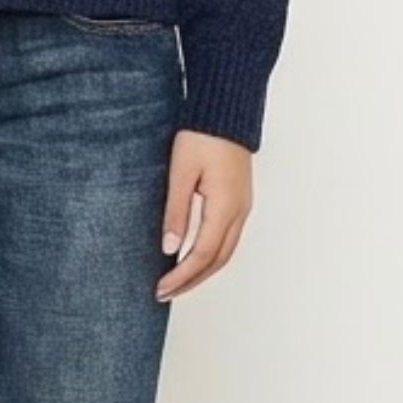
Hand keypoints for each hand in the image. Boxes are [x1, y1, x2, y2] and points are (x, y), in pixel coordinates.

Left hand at [154, 128, 252, 300]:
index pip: (202, 255)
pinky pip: (228, 238)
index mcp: (225, 207)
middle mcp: (239, 212)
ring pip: (225, 252)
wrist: (226, 110)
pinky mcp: (239, 200)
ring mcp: (242, 207)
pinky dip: (211, 254)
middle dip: (191, 281)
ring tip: (177, 280)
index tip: (160, 288)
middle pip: (217, 261)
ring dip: (202, 270)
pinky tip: (194, 255)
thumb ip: (176, 212)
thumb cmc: (202, 135)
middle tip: (165, 292)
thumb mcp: (181, 172)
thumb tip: (169, 249)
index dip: (181, 276)